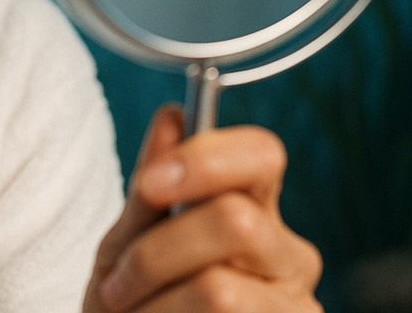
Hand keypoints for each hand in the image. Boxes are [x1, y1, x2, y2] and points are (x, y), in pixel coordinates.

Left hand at [84, 105, 321, 312]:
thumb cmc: (133, 303)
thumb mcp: (126, 244)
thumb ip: (150, 190)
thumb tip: (174, 116)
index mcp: (253, 209)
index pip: (261, 154)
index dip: (206, 160)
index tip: (150, 184)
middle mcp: (288, 255)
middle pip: (236, 220)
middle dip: (157, 252)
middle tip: (116, 283)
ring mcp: (296, 306)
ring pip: (220, 287)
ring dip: (153, 303)